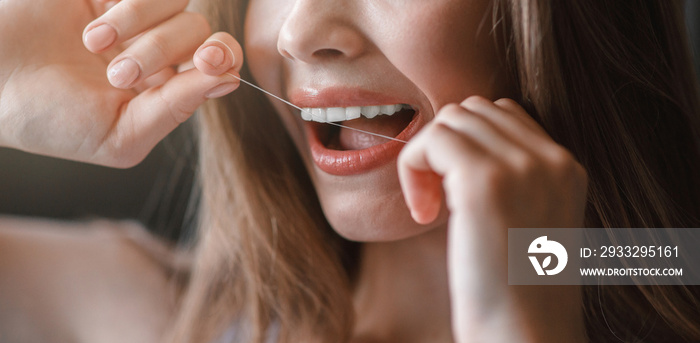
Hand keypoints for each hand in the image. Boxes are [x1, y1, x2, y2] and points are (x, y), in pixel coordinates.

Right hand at [0, 0, 242, 166]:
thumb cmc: (50, 121)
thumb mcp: (120, 135)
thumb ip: (175, 109)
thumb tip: (230, 79)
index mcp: (165, 89)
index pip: (218, 63)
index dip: (223, 57)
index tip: (209, 61)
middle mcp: (155, 51)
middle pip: (199, 31)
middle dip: (165, 51)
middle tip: (119, 74)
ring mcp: (133, 18)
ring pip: (178, 3)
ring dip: (142, 26)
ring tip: (96, 48)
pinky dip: (128, 7)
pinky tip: (92, 30)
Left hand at [398, 96, 587, 341]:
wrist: (527, 337)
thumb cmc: (516, 295)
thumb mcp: (526, 224)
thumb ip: (511, 181)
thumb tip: (457, 152)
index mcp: (565, 169)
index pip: (503, 116)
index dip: (465, 148)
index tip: (455, 198)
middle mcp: (551, 159)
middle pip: (473, 111)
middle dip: (444, 148)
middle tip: (437, 202)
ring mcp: (522, 166)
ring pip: (450, 119)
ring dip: (427, 158)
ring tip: (431, 209)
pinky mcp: (484, 182)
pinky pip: (431, 140)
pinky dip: (413, 169)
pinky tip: (423, 215)